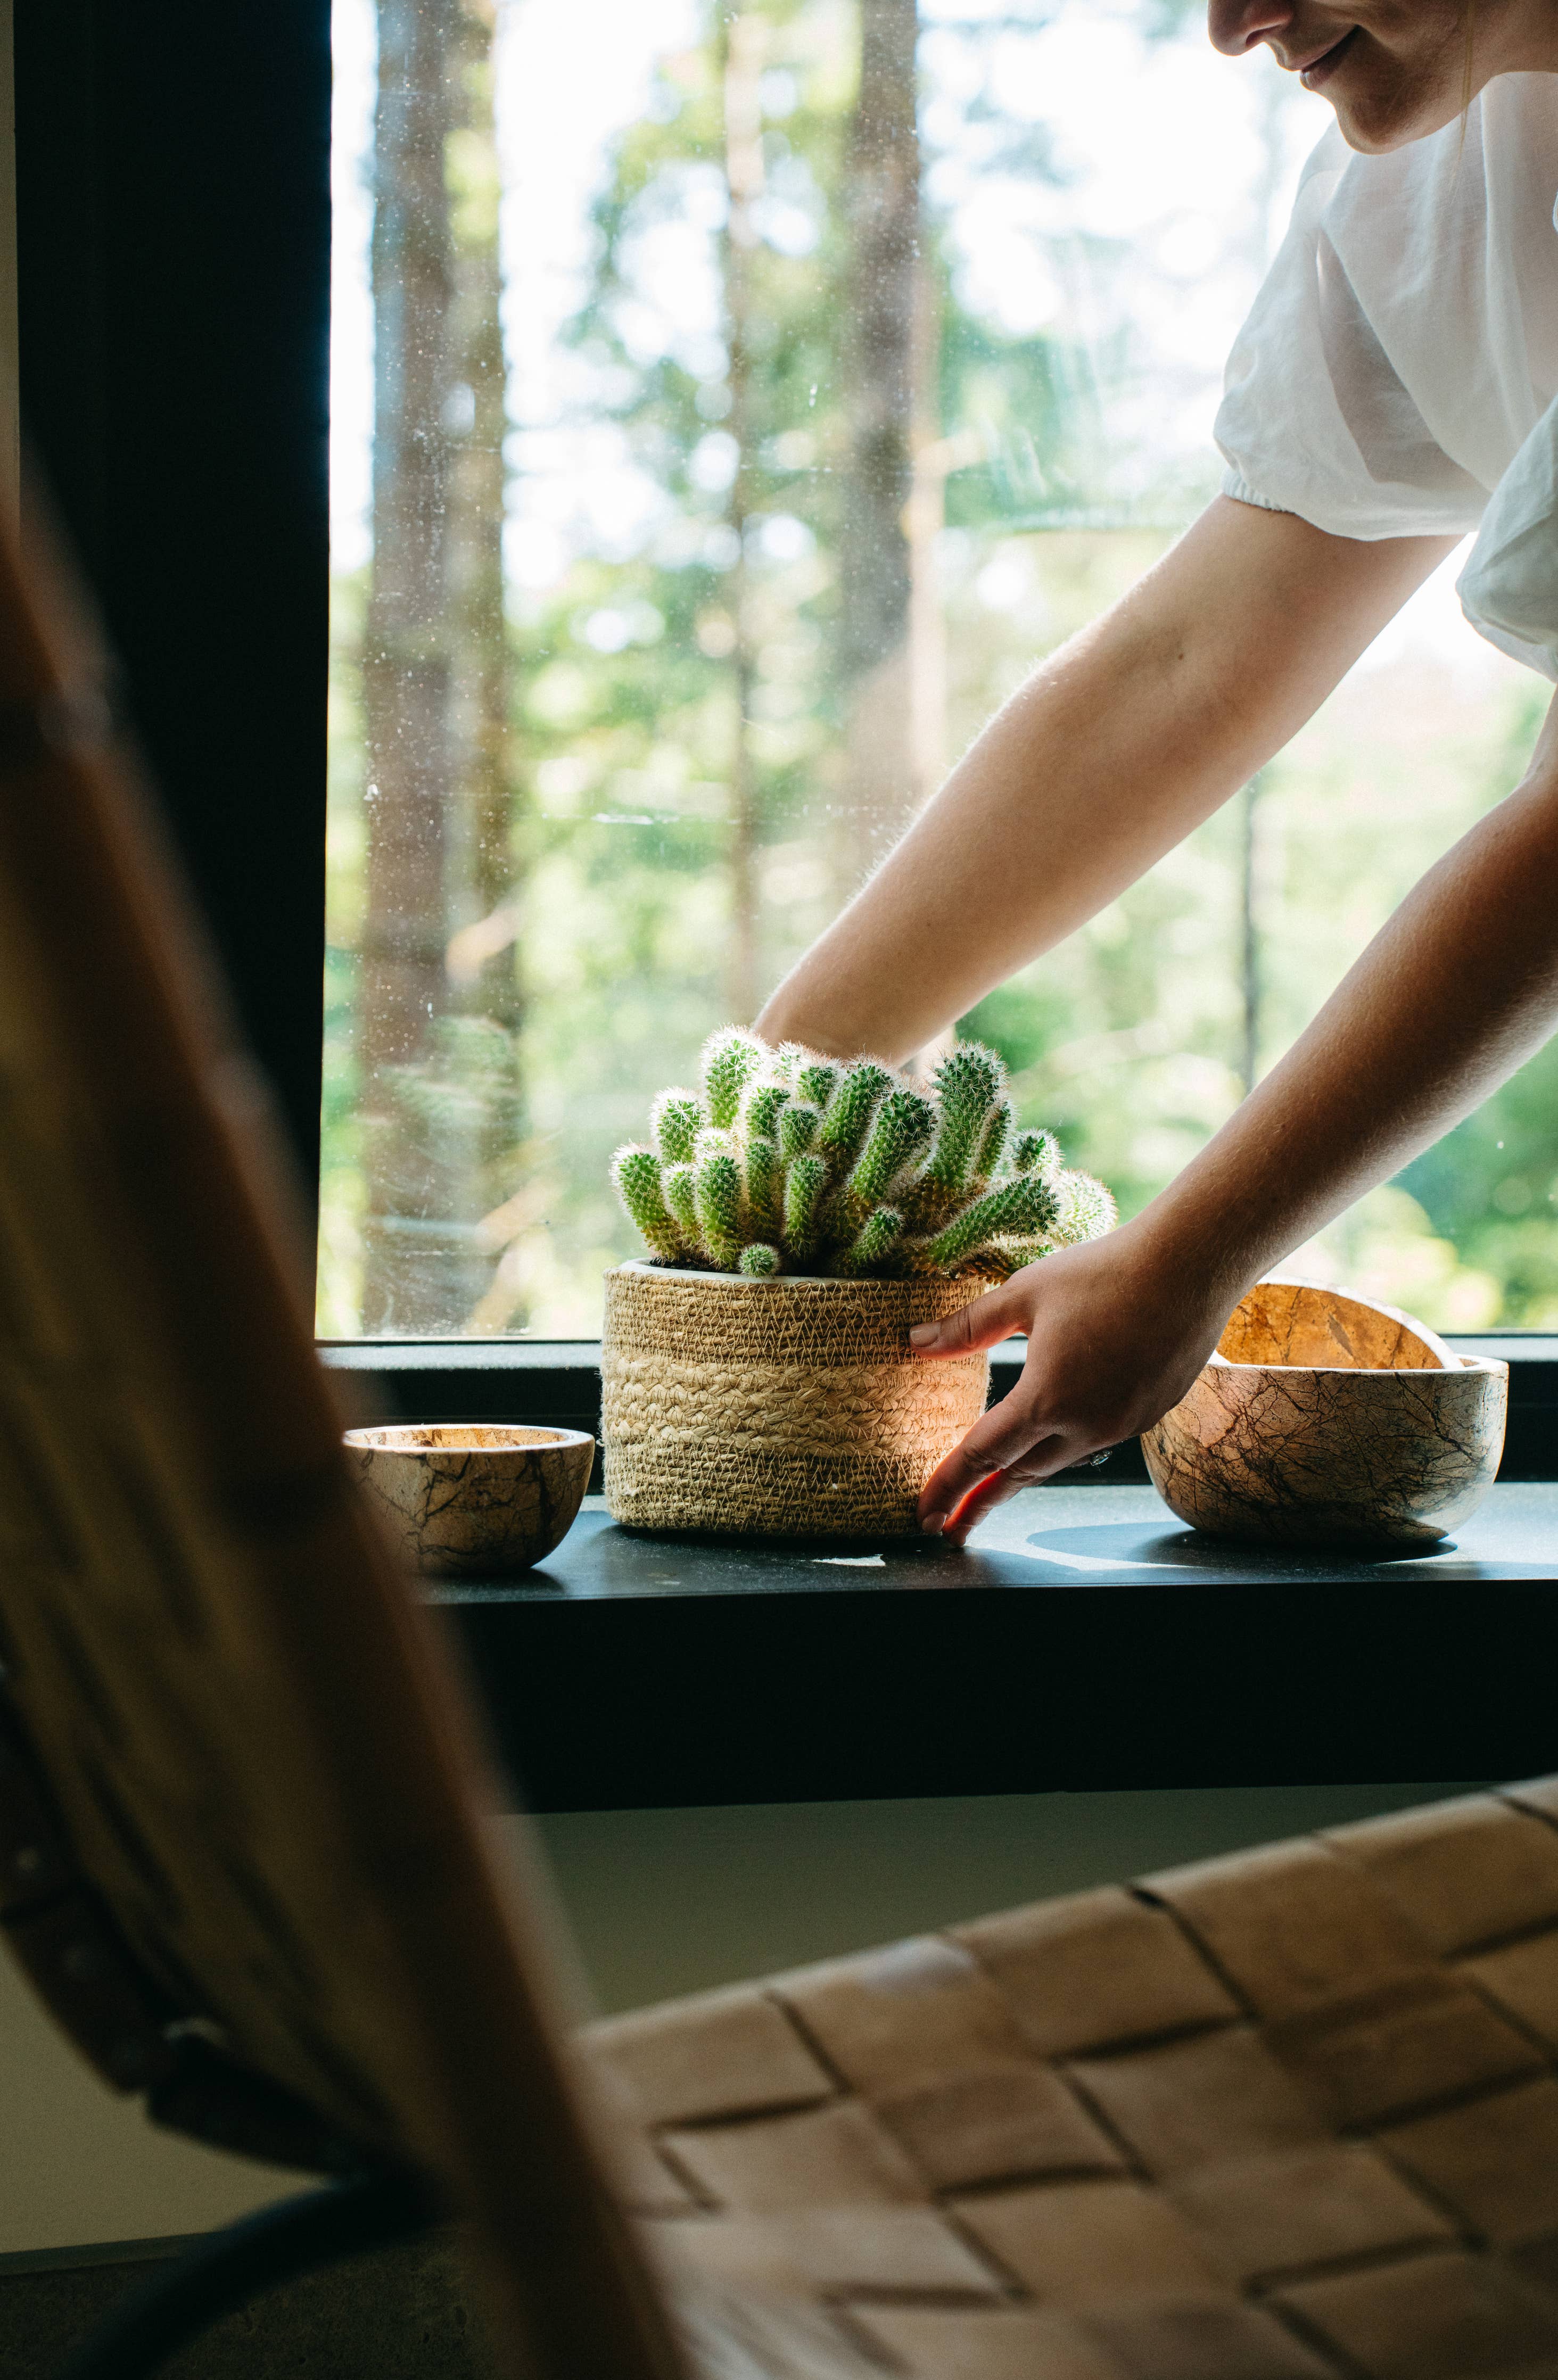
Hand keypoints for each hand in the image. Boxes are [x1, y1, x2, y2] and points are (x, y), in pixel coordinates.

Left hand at [909, 1222, 1230, 1544]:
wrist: (1193, 1265)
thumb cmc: (1104, 1271)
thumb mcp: (1024, 1293)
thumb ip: (969, 1326)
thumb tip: (916, 1343)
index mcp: (1047, 1398)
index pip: (982, 1455)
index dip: (948, 1487)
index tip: (924, 1516)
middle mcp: (1086, 1424)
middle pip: (1020, 1474)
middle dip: (981, 1503)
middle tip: (951, 1526)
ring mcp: (1123, 1424)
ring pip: (1060, 1460)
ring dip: (1023, 1477)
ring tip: (995, 1493)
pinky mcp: (1150, 1413)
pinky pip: (1097, 1439)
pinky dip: (1065, 1446)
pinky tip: (1057, 1438)